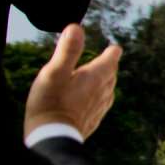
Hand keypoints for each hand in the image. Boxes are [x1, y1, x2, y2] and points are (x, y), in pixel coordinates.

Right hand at [25, 24, 119, 139]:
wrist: (52, 137)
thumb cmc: (50, 102)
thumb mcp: (55, 72)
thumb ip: (67, 51)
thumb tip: (76, 27)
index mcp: (96, 77)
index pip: (111, 58)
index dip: (111, 51)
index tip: (114, 47)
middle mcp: (103, 92)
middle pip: (111, 74)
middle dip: (109, 66)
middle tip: (108, 60)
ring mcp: (99, 108)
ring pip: (108, 90)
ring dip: (105, 82)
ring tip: (101, 78)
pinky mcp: (92, 121)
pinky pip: (100, 105)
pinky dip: (98, 98)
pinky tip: (91, 102)